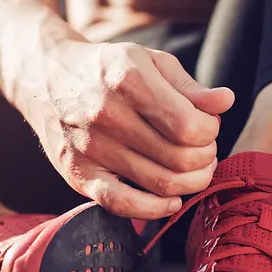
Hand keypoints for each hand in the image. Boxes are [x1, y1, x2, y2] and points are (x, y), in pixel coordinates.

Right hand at [21, 40, 234, 218]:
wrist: (45, 77)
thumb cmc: (107, 69)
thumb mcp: (149, 61)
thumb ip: (189, 86)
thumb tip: (226, 102)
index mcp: (128, 79)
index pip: (189, 126)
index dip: (210, 132)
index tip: (207, 127)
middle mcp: (106, 114)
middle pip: (179, 158)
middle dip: (205, 158)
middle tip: (204, 150)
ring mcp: (90, 148)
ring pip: (160, 184)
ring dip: (190, 183)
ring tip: (194, 170)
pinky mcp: (77, 174)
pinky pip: (123, 205)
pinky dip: (155, 209)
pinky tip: (171, 200)